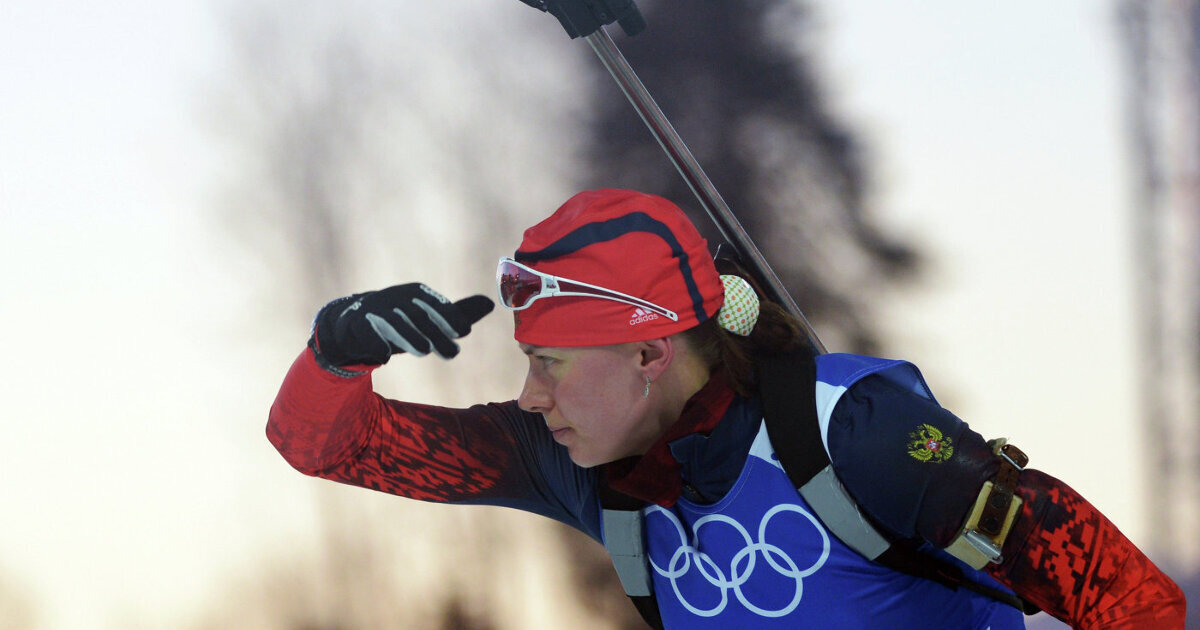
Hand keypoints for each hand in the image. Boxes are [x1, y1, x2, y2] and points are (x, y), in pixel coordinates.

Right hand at [311, 283, 493, 366]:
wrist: (356, 323)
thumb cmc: (403, 321)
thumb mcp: (431, 316)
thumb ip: (458, 313)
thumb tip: (491, 303)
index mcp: (415, 292)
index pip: (435, 303)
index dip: (449, 316)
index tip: (463, 332)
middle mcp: (395, 297)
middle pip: (417, 315)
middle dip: (435, 333)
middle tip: (452, 353)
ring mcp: (374, 310)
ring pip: (392, 323)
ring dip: (408, 337)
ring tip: (424, 351)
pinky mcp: (356, 325)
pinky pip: (366, 334)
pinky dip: (375, 344)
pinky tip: (384, 356)